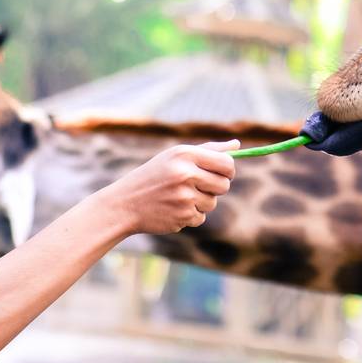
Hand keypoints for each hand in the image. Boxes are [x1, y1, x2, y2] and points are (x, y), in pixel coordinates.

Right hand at [94, 142, 237, 235]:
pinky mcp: (182, 216)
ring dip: (202, 202)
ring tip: (179, 197)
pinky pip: (201, 217)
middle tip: (199, 186)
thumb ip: (208, 150)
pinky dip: (191, 215)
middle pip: (224, 185)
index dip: (228, 170)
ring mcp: (184, 197)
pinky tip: (173, 209)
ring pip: (212, 202)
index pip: (226, 163)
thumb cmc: (153, 176)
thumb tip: (237, 145)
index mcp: (185, 155)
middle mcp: (185, 174)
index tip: (223, 173)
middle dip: (216, 187)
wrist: (124, 204)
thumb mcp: (175, 156)